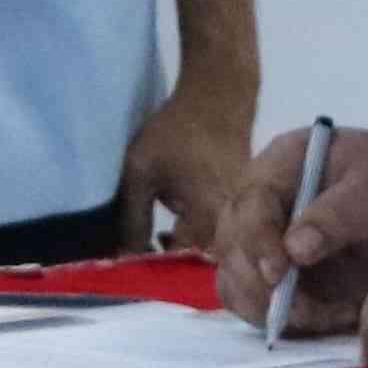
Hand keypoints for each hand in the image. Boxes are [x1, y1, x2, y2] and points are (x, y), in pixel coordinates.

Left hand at [111, 78, 258, 254]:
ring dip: (181, 255)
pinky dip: (194, 240)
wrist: (219, 95)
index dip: (153, 273)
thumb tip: (124, 260)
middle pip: (201, 265)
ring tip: (154, 244)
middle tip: (141, 259)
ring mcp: (242, 217)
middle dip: (170, 268)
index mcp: (210, 218)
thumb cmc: (177, 130)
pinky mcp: (243, 208)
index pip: (182, 266)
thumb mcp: (142, 172)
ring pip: (210, 253)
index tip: (128, 270)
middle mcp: (235, 224)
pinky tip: (171, 233)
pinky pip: (219, 237)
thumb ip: (133, 220)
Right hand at [211, 120, 367, 341]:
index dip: (258, 240)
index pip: (251, 202)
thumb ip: (338, 213)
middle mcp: (258, 201)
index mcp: (281, 163)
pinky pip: (252, 304)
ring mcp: (259, 240)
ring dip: (267, 309)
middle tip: (303, 312)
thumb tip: (294, 250)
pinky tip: (322, 320)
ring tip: (322, 317)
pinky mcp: (269, 276)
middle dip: (259, 285)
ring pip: (234, 280)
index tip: (280, 275)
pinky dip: (280, 320)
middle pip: (230, 245)